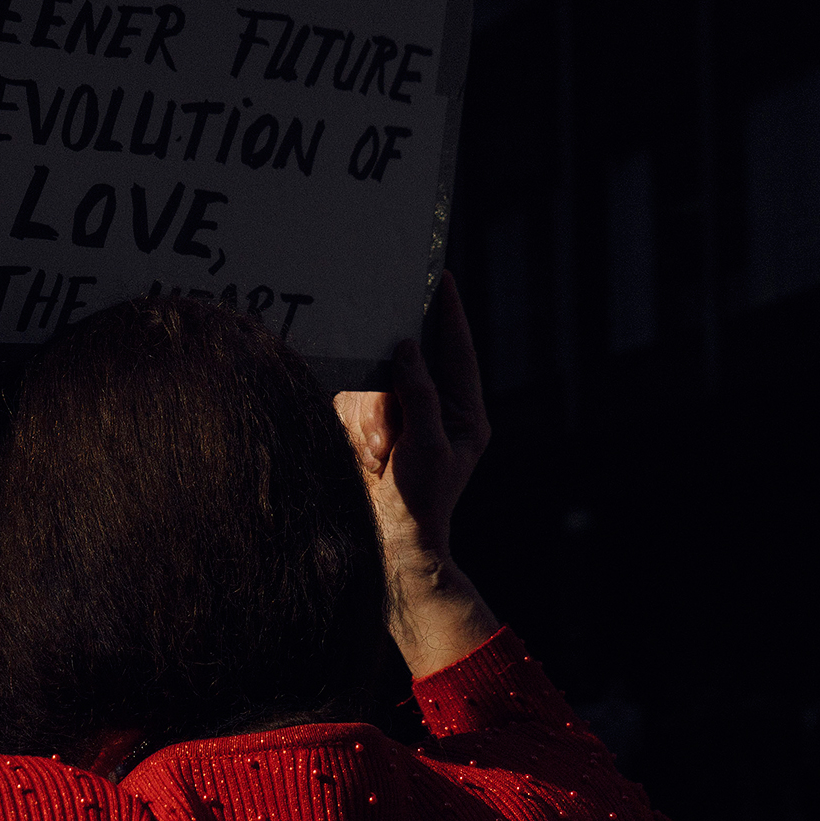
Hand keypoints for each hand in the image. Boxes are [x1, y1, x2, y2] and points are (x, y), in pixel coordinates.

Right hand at [334, 273, 499, 677]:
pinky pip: (354, 405)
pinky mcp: (371, 428)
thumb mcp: (427, 445)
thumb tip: (407, 348)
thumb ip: (419, 392)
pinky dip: (356, 429)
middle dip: (390, 392)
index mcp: (465, 411)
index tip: (441, 274)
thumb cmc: (420, 503)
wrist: (390, 546)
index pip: (457, 349)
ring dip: (371, 420)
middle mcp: (435, 408)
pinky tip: (366, 458)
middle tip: (386, 430)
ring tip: (377, 457)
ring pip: (374, 384)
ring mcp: (401, 418)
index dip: (449, 311)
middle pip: (406, 365)